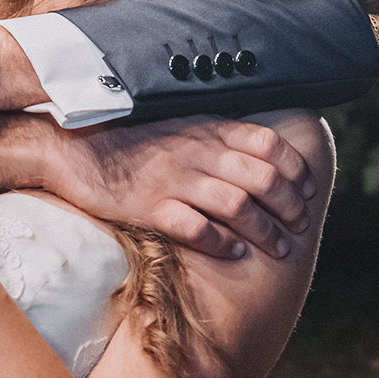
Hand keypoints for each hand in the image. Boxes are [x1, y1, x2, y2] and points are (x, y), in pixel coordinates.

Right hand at [0, 113, 316, 260]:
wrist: (70, 148)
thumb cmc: (126, 138)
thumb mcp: (177, 125)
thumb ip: (213, 136)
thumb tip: (252, 152)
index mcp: (206, 129)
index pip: (268, 143)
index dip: (296, 169)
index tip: (308, 189)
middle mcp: (196, 152)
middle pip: (263, 179)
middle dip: (291, 206)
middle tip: (299, 224)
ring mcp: (173, 180)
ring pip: (238, 206)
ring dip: (266, 231)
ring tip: (278, 247)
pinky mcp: (149, 206)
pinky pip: (196, 227)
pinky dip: (222, 243)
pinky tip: (234, 253)